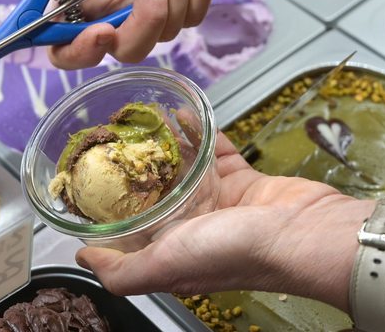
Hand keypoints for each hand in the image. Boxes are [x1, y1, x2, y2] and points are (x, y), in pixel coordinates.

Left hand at [75, 132, 374, 314]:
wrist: (302, 232)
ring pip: (182, 164)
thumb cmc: (235, 252)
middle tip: (115, 134)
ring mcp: (216, 198)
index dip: (109, 201)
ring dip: (163, 141)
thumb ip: (121, 272)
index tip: (91, 172)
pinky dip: (199, 130)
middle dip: (134, 163)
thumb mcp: (164, 267)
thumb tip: (82, 260)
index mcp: (170, 248)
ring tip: (142, 116)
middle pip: (154, 189)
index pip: (130, 224)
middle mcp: (191, 224)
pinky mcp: (240, 177)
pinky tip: (182, 112)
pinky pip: (214, 148)